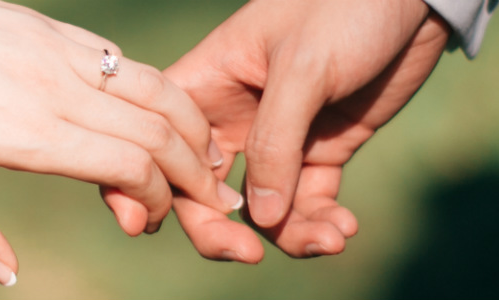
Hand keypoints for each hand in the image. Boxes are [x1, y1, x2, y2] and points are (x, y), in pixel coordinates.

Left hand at [0, 1, 242, 285]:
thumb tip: (9, 275)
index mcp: (27, 133)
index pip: (129, 165)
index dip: (157, 198)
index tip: (148, 221)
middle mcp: (56, 90)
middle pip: (158, 130)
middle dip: (196, 172)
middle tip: (213, 201)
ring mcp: (60, 53)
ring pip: (155, 87)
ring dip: (192, 126)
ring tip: (208, 158)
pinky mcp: (55, 31)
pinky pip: (124, 62)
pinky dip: (159, 91)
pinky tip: (162, 114)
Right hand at [163, 0, 451, 261]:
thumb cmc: (346, 7)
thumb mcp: (304, 68)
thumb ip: (276, 142)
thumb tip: (261, 219)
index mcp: (208, 80)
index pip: (163, 141)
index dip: (153, 183)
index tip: (156, 221)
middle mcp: (235, 114)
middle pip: (205, 189)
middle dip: (222, 229)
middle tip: (247, 256)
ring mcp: (280, 136)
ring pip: (262, 207)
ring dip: (289, 233)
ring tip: (330, 239)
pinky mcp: (323, 148)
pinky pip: (309, 201)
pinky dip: (321, 222)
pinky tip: (344, 228)